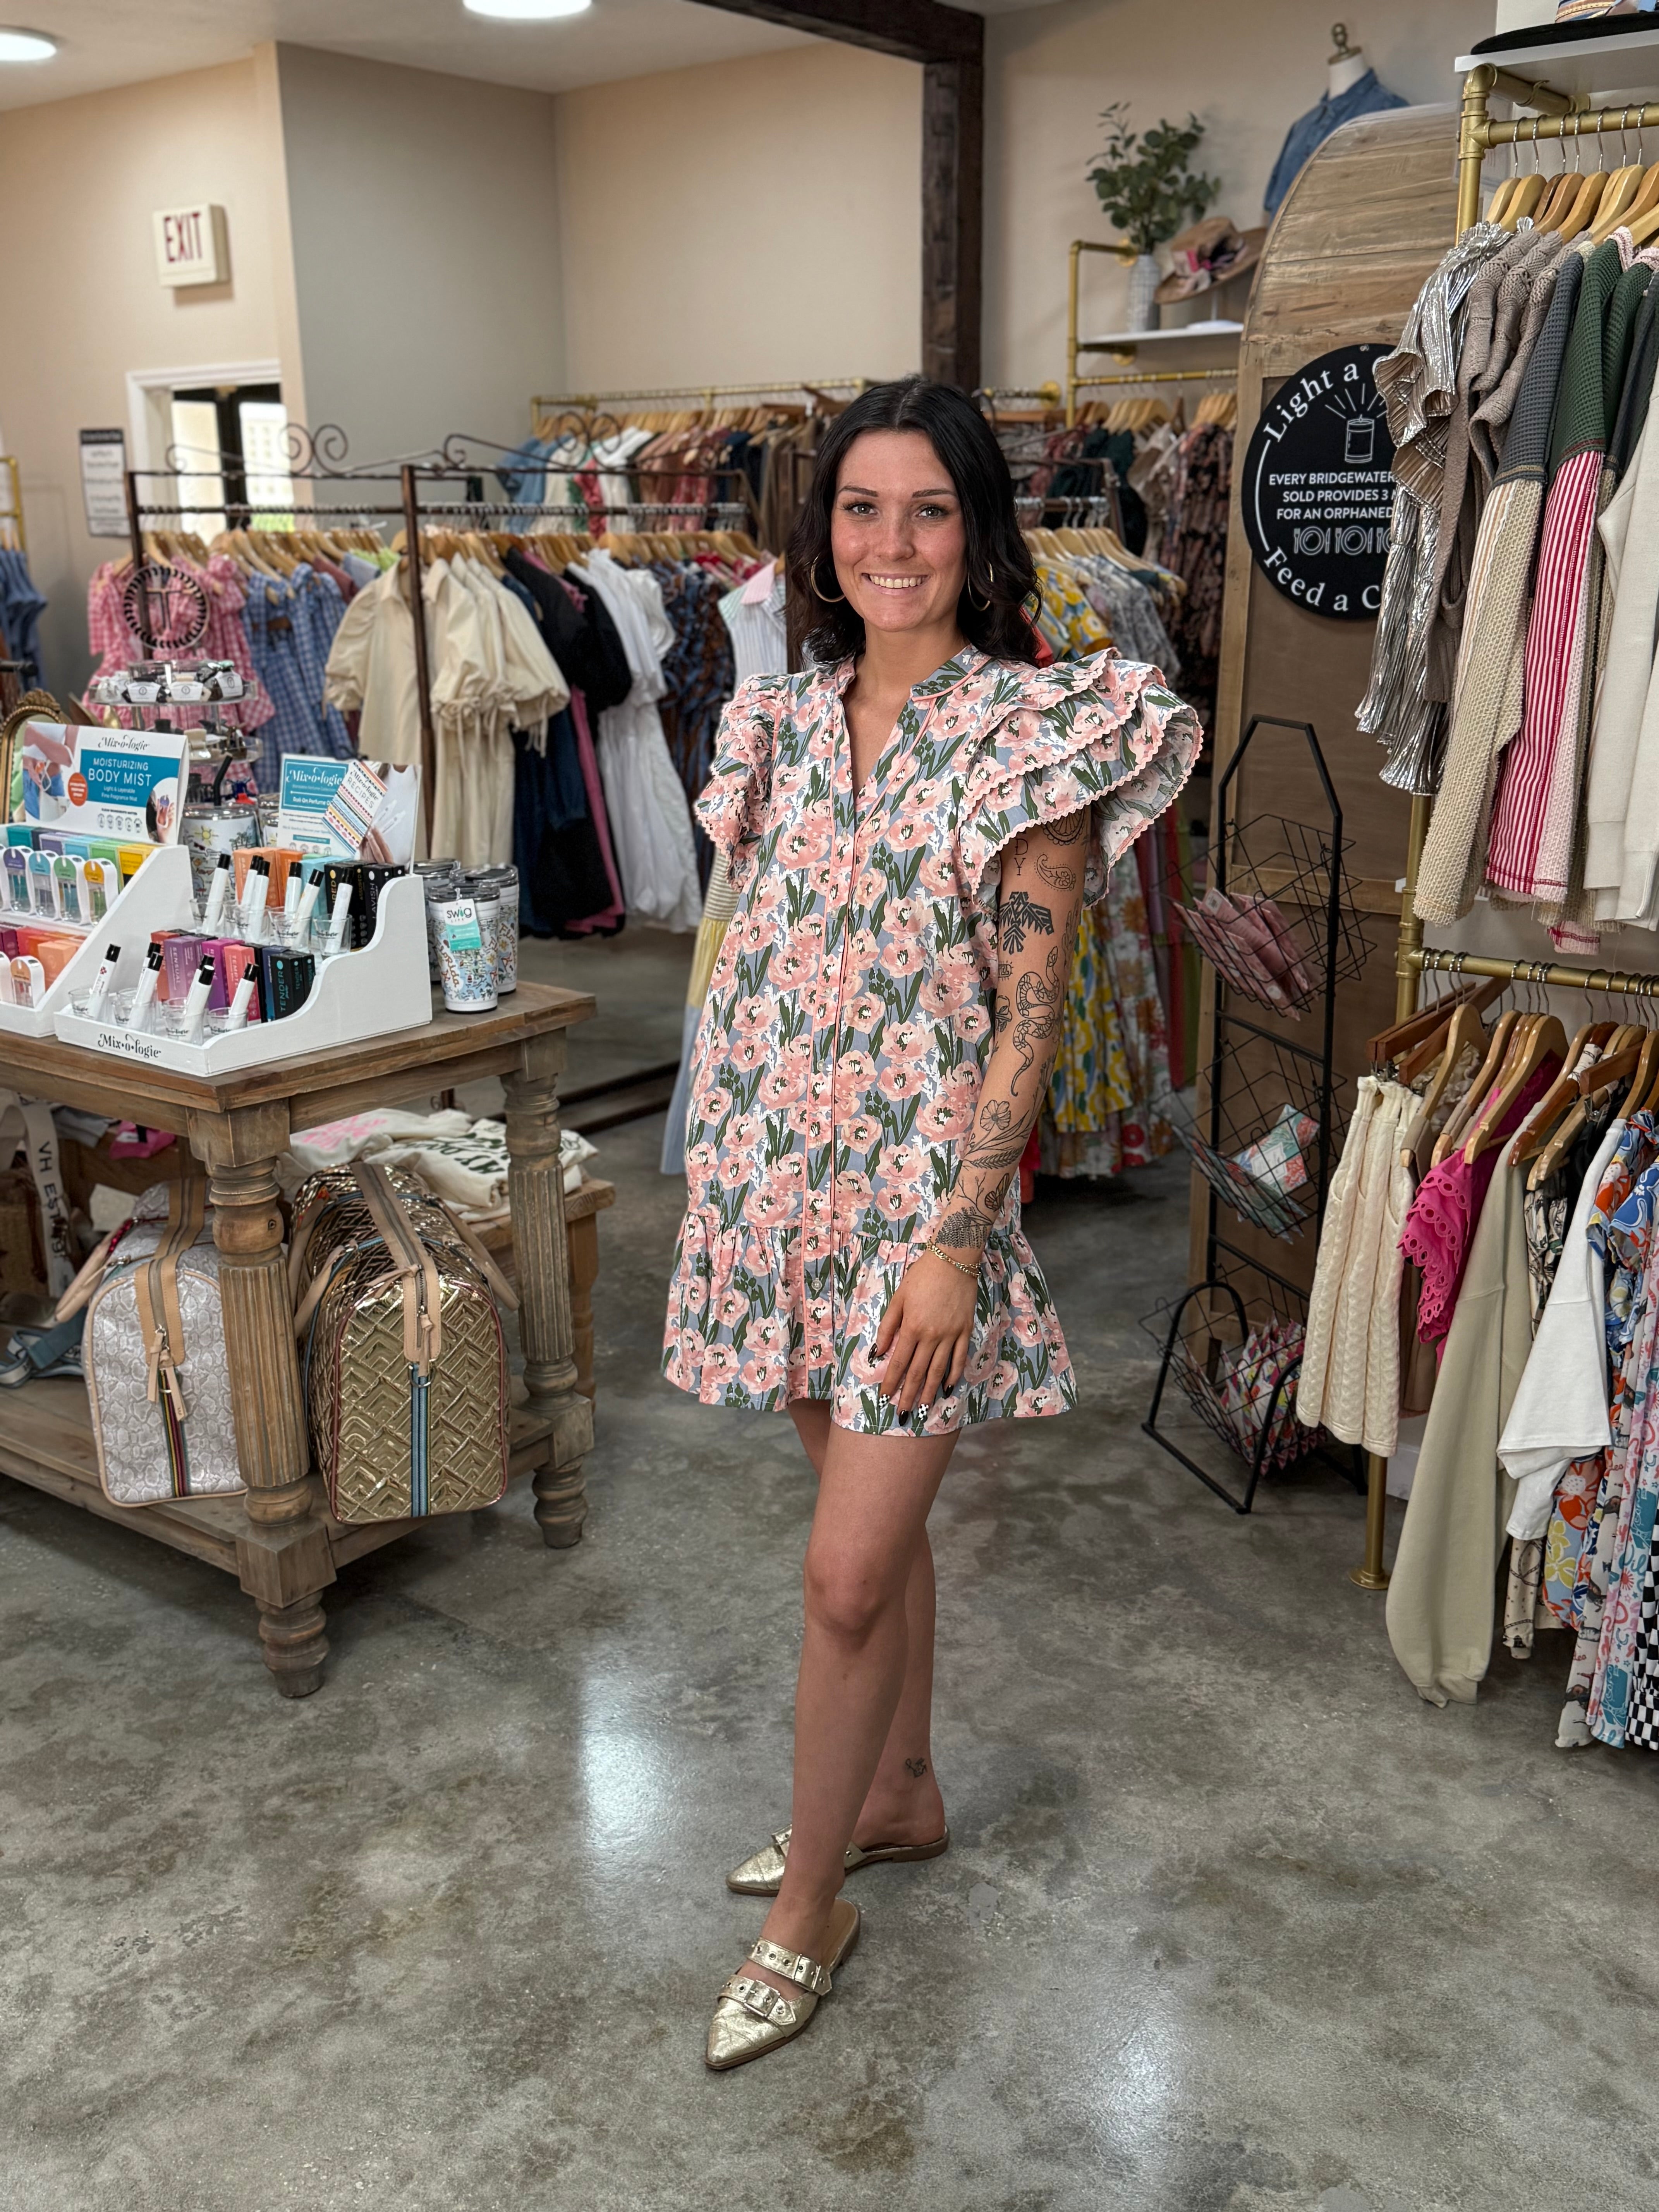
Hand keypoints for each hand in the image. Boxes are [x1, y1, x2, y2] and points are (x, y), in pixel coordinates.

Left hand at [874, 1252, 977, 1414]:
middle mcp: (931, 1336)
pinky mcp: (965, 1331)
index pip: (899, 1362)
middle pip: (917, 1372)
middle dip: (909, 1395)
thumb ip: (888, 1327)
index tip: (884, 1398)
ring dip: (929, 1391)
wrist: (953, 1260)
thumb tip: (878, 1352)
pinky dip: (953, 1374)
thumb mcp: (898, 1298)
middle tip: (903, 1413)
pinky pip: (959, 1358)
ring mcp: (950, 1335)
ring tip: (924, 1408)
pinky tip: (947, 1387)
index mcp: (912, 1327)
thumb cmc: (921, 1276)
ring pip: (938, 1370)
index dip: (891, 1382)